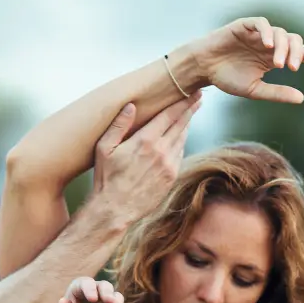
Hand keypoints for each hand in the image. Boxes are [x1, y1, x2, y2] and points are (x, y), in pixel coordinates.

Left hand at [55, 277, 132, 302]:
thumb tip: (63, 301)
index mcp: (81, 288)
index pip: (87, 283)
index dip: (90, 289)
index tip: (92, 299)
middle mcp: (97, 291)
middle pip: (105, 287)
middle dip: (107, 293)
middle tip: (109, 301)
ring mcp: (108, 302)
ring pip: (116, 297)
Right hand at [90, 93, 201, 222]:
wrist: (115, 209)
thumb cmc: (106, 177)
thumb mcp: (105, 148)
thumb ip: (118, 125)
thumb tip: (131, 104)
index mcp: (145, 140)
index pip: (169, 115)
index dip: (183, 102)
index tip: (193, 92)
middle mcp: (161, 151)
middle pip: (181, 124)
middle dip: (190, 109)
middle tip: (198, 97)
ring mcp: (169, 165)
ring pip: (182, 139)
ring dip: (187, 125)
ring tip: (190, 113)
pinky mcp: (171, 177)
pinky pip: (180, 154)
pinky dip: (181, 142)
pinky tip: (180, 137)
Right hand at [188, 16, 303, 103]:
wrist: (203, 68)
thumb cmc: (226, 78)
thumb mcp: (254, 90)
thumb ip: (277, 93)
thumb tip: (302, 98)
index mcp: (271, 56)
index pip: (295, 51)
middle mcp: (266, 43)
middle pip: (291, 40)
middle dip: (297, 52)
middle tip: (293, 68)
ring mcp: (256, 33)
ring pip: (278, 32)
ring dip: (282, 47)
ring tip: (279, 64)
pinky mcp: (243, 26)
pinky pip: (260, 23)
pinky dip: (266, 32)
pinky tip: (267, 45)